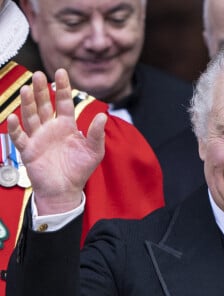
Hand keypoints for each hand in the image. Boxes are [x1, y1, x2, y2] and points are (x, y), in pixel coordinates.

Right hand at [7, 68, 106, 214]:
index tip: (61, 72)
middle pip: (44, 105)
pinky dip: (16, 128)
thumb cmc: (79, 170)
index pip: (63, 103)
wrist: (66, 190)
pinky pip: (20, 137)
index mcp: (66, 126)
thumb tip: (103, 116)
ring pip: (31, 117)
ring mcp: (38, 138)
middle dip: (42, 91)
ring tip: (27, 90)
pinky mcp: (28, 150)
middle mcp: (50, 128)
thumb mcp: (94, 152)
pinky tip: (14, 117)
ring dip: (28, 103)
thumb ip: (97, 134)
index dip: (62, 88)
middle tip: (39, 75)